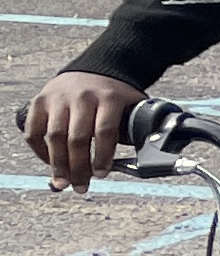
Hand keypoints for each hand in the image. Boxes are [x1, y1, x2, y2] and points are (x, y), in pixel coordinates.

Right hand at [22, 72, 140, 190]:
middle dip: (78, 166)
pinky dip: (39, 150)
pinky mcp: (39, 101)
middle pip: (77, 137)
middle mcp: (82, 96)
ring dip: (57, 164)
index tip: (101, 174)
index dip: (102, 155)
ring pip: (53, 136)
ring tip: (62, 182)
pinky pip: (33, 130)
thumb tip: (150, 158)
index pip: (105, 130)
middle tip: (80, 186)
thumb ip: (139, 127)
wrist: (92, 69)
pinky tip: (49, 163)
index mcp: (109, 97)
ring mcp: (58, 98)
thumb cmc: (114, 96)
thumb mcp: (134, 105)